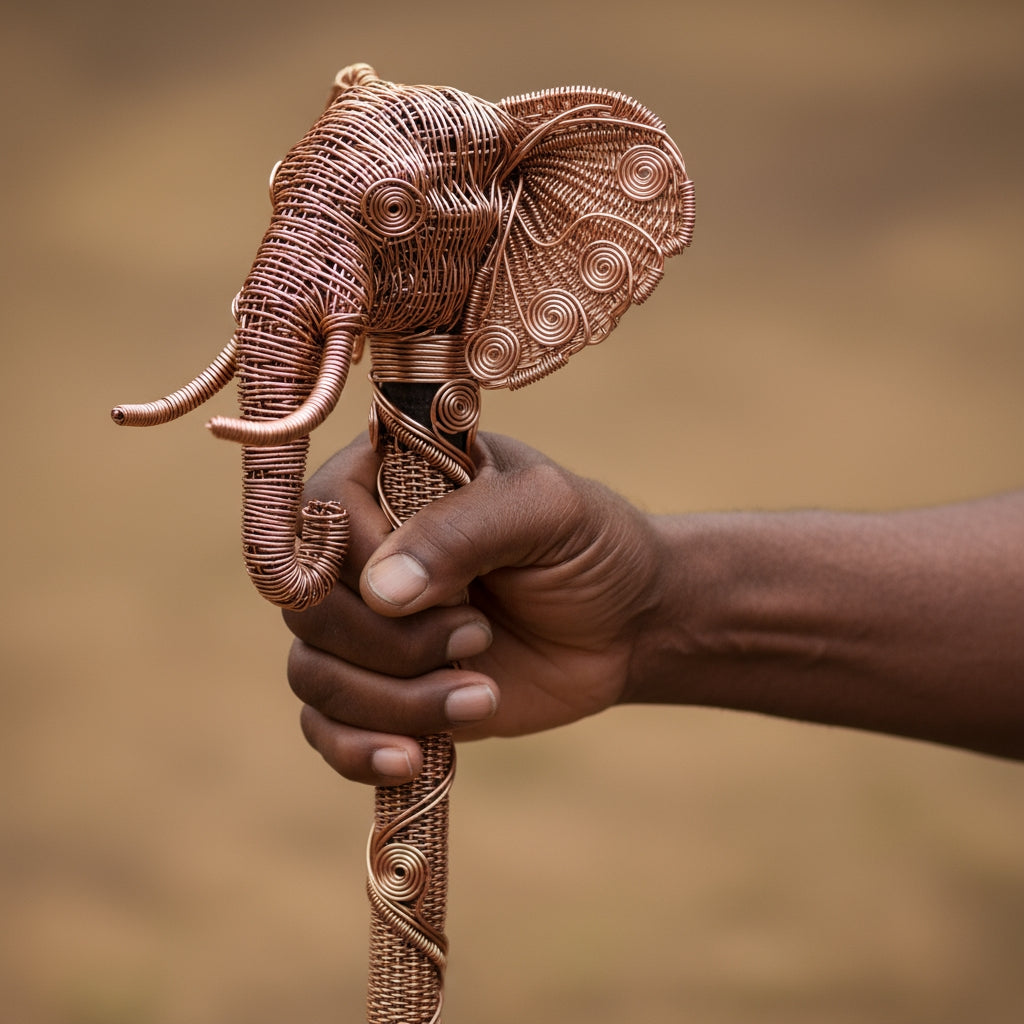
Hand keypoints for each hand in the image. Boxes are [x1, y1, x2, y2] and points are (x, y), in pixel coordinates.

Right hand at [283, 432, 664, 784]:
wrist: (625, 626)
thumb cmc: (589, 547)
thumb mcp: (548, 512)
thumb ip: (464, 531)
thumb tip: (380, 590)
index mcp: (388, 479)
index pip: (321, 513)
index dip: (371, 563)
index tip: (459, 586)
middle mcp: (362, 551)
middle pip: (307, 605)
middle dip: (393, 641)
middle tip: (478, 636)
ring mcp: (366, 625)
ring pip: (313, 672)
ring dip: (393, 700)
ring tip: (481, 695)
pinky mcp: (381, 689)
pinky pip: (325, 726)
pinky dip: (358, 751)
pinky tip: (414, 758)